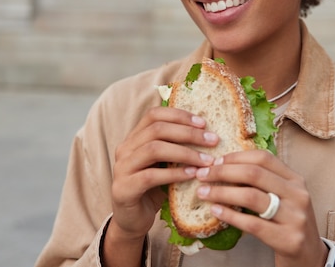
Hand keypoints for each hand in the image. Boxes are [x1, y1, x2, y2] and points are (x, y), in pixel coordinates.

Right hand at [109, 106, 218, 239]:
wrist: (132, 221)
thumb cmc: (154, 190)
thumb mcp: (165, 165)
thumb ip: (176, 148)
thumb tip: (208, 135)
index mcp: (134, 138)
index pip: (154, 114)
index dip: (179, 115)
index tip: (203, 123)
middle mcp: (125, 149)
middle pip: (157, 129)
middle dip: (188, 133)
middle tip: (212, 141)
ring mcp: (122, 168)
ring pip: (154, 149)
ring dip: (185, 153)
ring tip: (206, 161)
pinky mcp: (123, 188)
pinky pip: (151, 176)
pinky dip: (175, 174)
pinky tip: (192, 175)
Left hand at [194, 150, 328, 266]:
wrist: (309, 255)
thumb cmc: (289, 222)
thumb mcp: (284, 197)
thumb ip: (263, 182)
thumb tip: (224, 166)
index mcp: (295, 179)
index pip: (263, 158)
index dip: (236, 157)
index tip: (215, 161)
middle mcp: (297, 194)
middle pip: (254, 174)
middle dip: (223, 172)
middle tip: (202, 175)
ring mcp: (294, 216)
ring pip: (251, 197)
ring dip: (222, 192)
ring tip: (203, 192)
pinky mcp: (288, 238)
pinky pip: (252, 224)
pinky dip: (230, 215)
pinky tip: (216, 211)